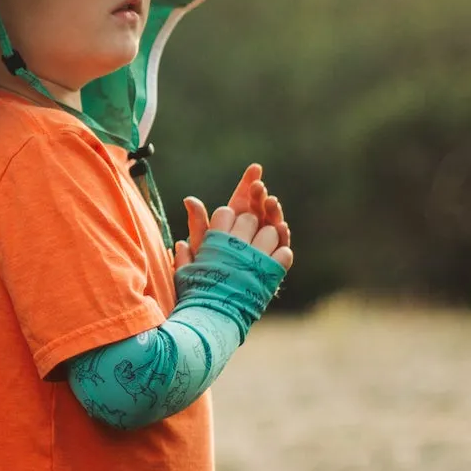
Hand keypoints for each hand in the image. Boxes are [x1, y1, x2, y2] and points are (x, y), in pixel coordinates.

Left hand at [174, 162, 293, 272]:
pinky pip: (281, 243)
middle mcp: (251, 231)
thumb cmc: (205, 272)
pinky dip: (281, 234)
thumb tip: (189, 200)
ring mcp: (263, 244)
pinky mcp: (273, 260)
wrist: (218, 302)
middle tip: (259, 188)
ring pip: (272, 221)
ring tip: (271, 202)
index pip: (244, 197)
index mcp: (234, 222)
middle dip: (261, 195)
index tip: (255, 168)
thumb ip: (198, 223)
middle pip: (260, 207)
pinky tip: (280, 227)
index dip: (250, 182)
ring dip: (273, 211)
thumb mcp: (200, 246)